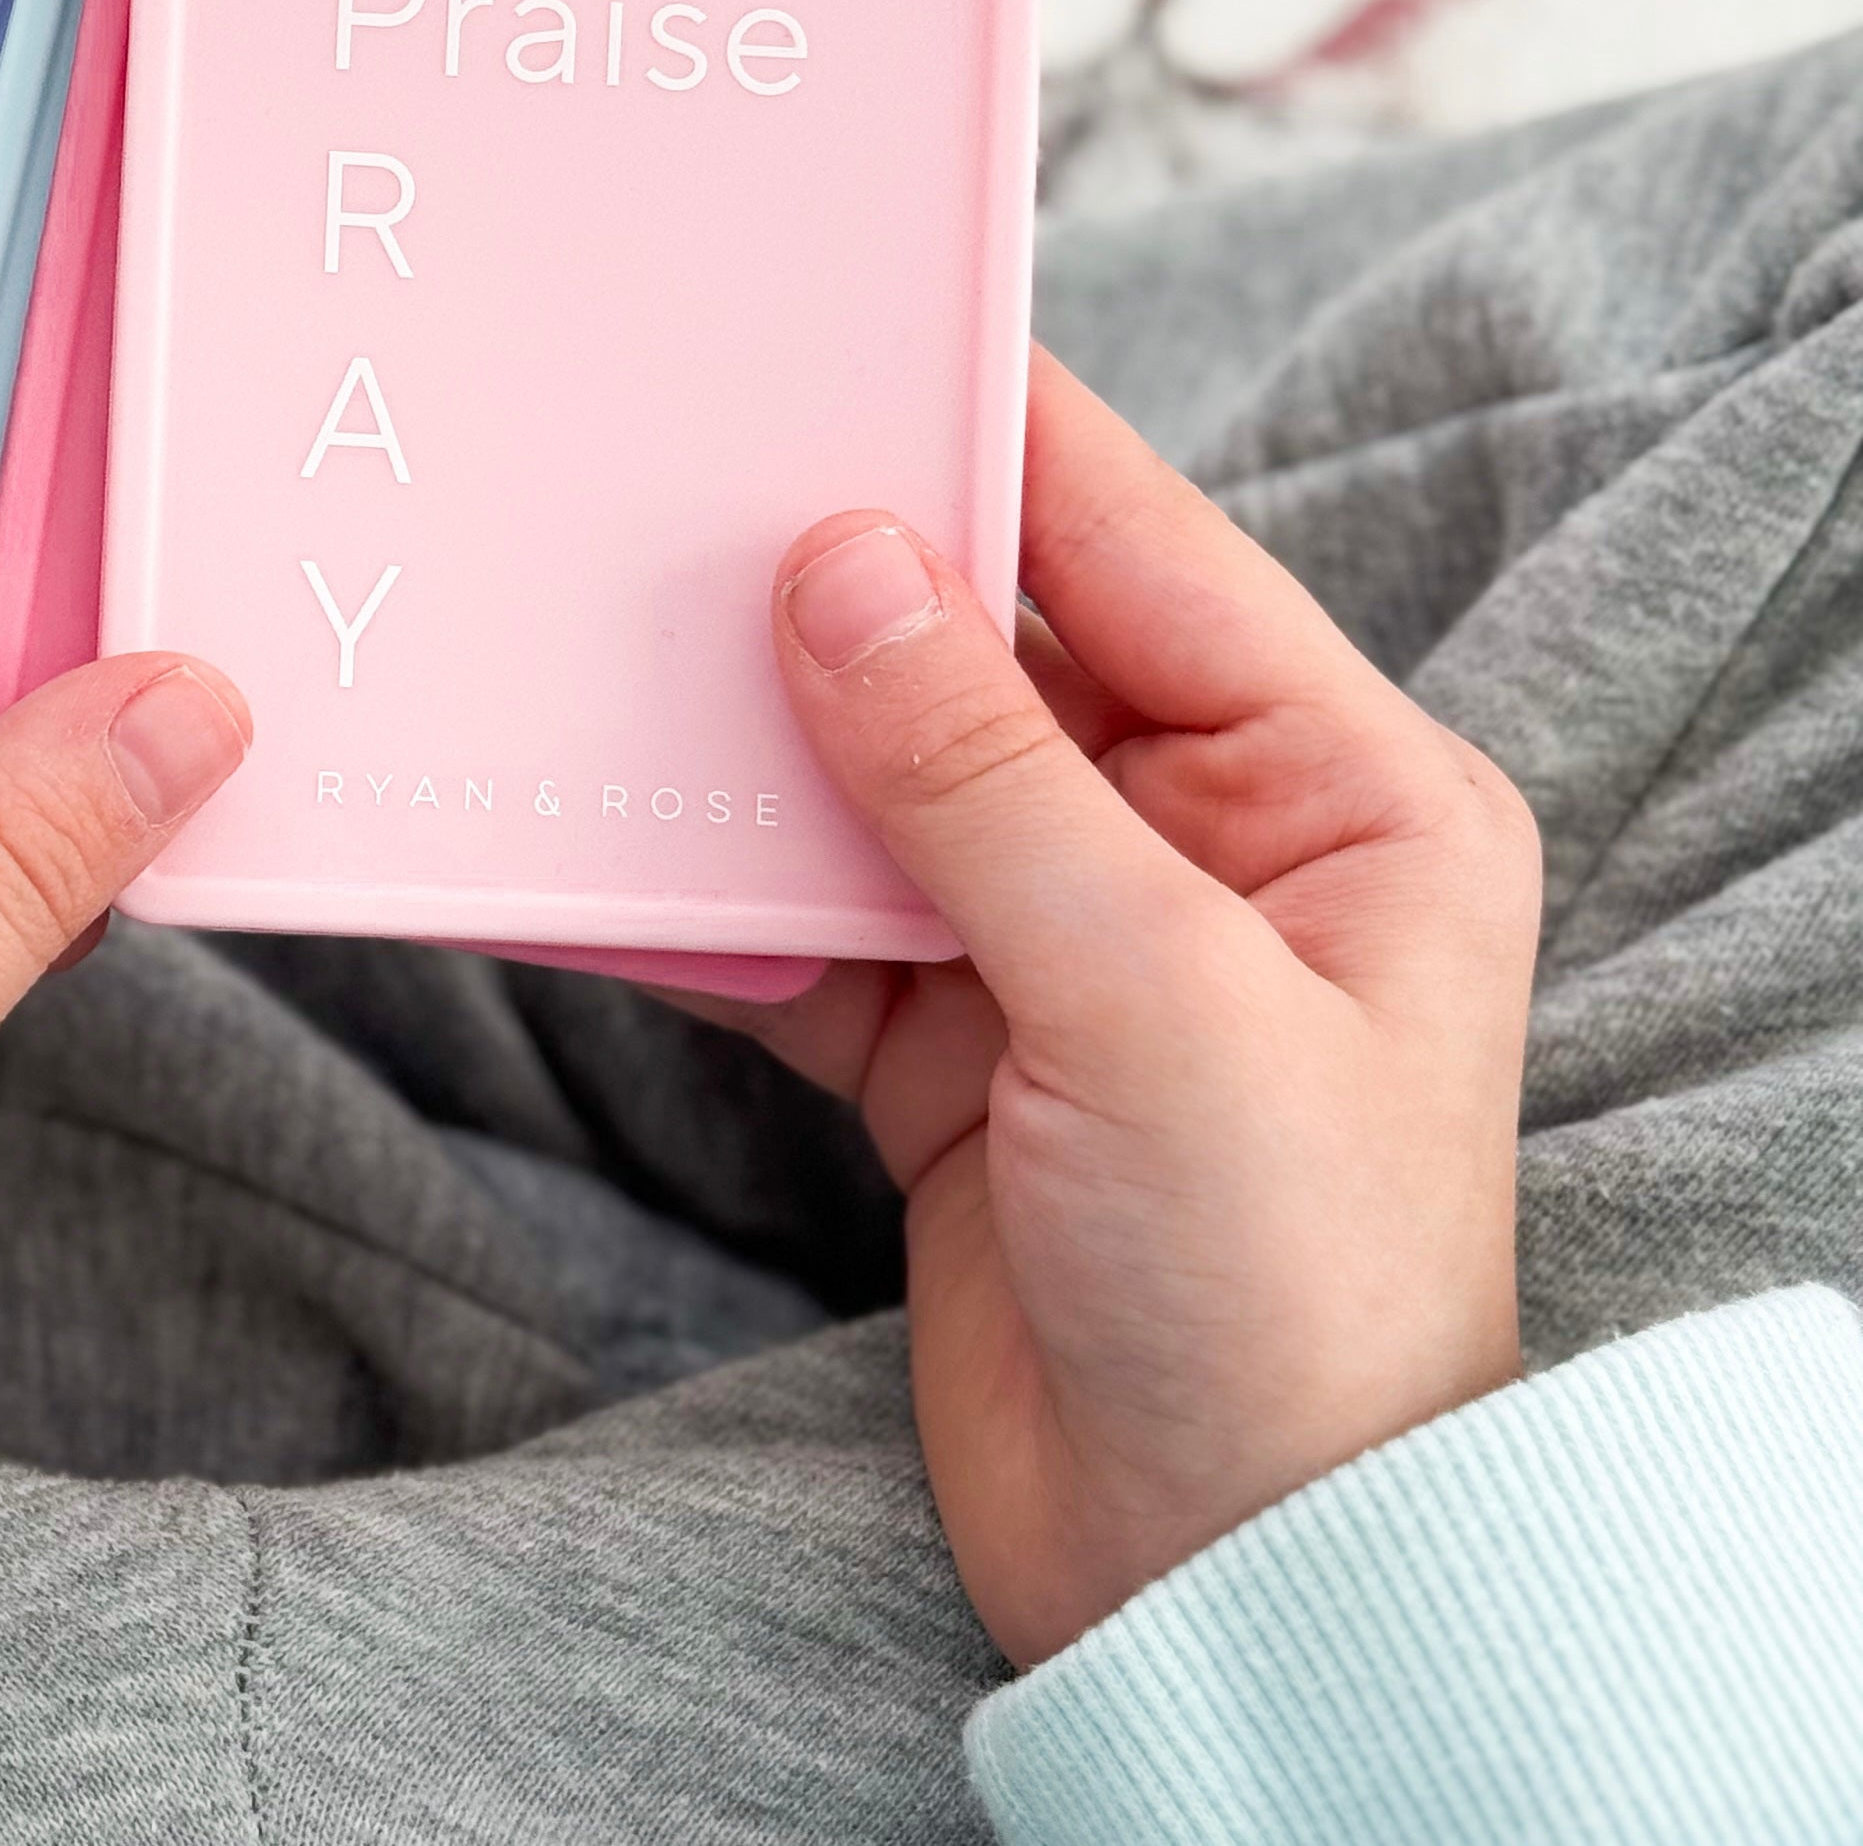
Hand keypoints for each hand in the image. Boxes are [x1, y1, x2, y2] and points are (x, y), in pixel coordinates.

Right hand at [690, 347, 1538, 1666]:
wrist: (1227, 1600)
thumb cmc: (1289, 1305)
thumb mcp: (1153, 1005)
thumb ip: (981, 777)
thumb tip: (842, 565)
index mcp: (1336, 791)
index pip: (1140, 548)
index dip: (988, 437)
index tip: (835, 333)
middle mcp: (1203, 841)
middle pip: (988, 652)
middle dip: (832, 590)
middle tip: (664, 493)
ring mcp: (1068, 944)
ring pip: (876, 784)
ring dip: (748, 742)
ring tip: (596, 655)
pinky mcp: (957, 1049)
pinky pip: (809, 927)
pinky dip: (708, 900)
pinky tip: (597, 853)